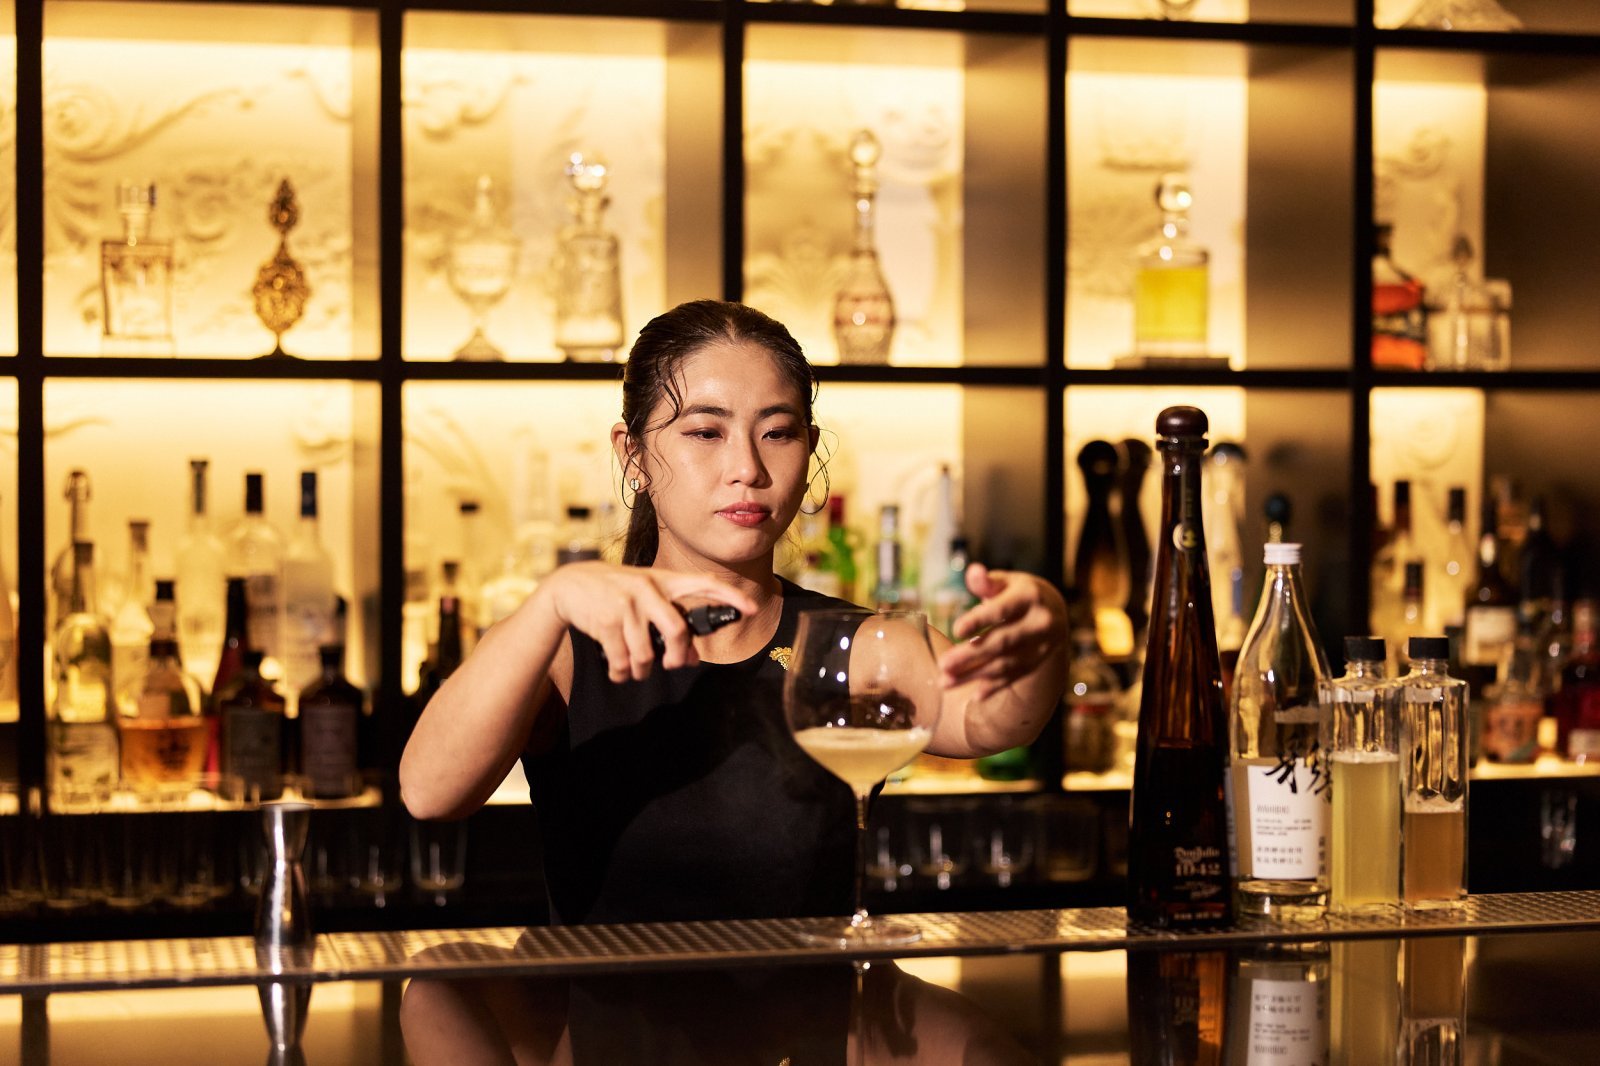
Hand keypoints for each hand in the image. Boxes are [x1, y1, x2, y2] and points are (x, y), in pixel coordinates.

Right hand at [539, 562, 760, 683]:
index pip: (704, 583)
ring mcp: (626, 604)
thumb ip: (669, 622)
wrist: (570, 586)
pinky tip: (618, 669)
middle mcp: (647, 588)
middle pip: (677, 631)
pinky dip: (621, 672)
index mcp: (663, 580)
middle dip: (677, 656)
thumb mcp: (645, 598)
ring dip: (641, 670)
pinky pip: (622, 660)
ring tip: (635, 669)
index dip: (729, 597)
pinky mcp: (606, 620)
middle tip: (673, 665)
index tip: (751, 609)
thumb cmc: (616, 594)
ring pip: (646, 653)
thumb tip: (691, 659)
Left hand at [939, 564, 1067, 699]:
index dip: (979, 620)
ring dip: (974, 675)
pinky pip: (1015, 676)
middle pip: (1002, 642)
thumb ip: (987, 582)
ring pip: (1005, 664)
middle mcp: (1040, 622)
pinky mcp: (1038, 662)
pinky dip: (994, 686)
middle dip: (970, 655)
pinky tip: (974, 695)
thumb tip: (972, 572)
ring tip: (946, 682)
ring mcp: (1042, 645)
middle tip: (942, 664)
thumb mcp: (1006, 582)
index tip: (955, 630)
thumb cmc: (1018, 592)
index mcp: (1030, 596)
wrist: (1053, 610)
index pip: (1002, 610)